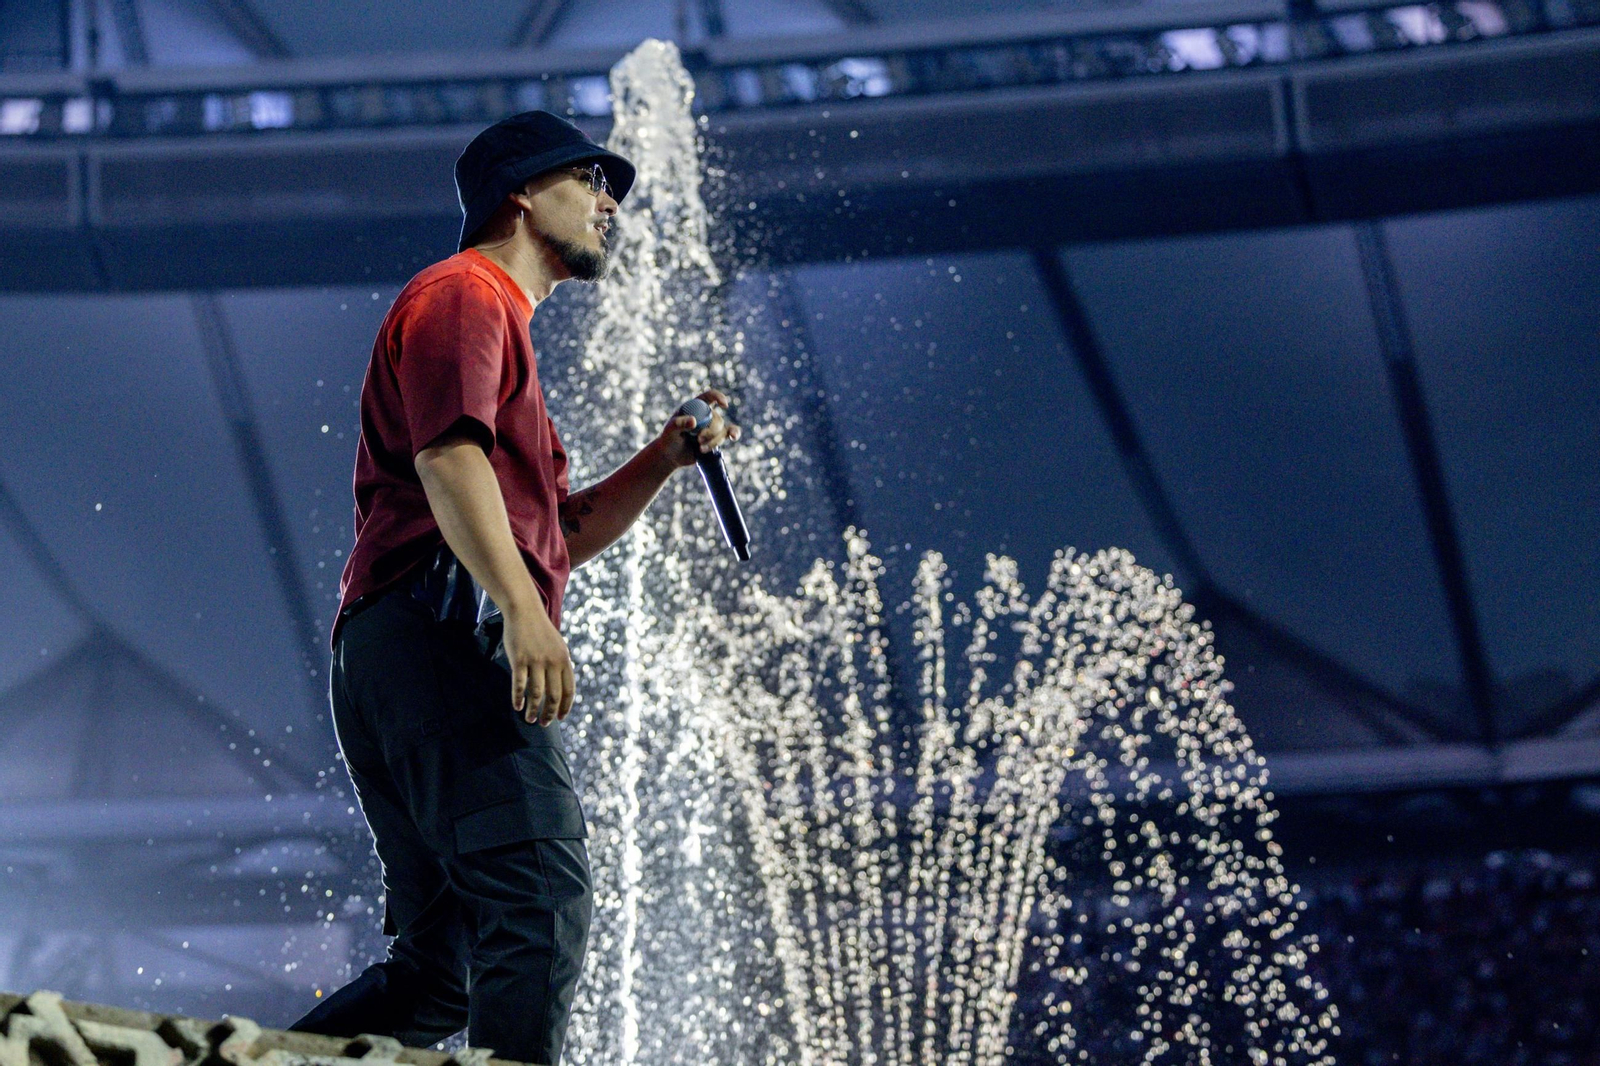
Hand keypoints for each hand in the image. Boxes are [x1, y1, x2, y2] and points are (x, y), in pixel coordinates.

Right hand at [502, 599, 574, 725]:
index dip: (565, 706)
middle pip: (554, 695)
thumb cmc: (540, 631)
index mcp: (564, 660)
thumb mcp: (558, 646)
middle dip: (549, 713)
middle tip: (544, 724)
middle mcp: (552, 662)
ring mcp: (535, 661)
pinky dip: (518, 698)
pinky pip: (519, 684)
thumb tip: (562, 687)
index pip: (569, 690)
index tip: (560, 718)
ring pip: (537, 693)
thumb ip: (561, 665)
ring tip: (530, 719)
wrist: (524, 611)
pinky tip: (517, 706)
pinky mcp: (519, 660)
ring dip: (534, 710)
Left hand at [657, 388, 741, 468]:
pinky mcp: (716, 438)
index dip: (718, 397)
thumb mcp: (670, 430)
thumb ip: (679, 423)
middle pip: (717, 419)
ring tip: (701, 448)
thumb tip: (694, 421)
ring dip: (714, 441)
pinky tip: (733, 437)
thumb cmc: (668, 439)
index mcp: (695, 407)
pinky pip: (729, 433)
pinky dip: (734, 433)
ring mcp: (711, 427)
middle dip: (711, 431)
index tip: (724, 405)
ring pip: (723, 430)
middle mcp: (705, 415)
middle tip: (698, 439)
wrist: (671, 456)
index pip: (709, 396)